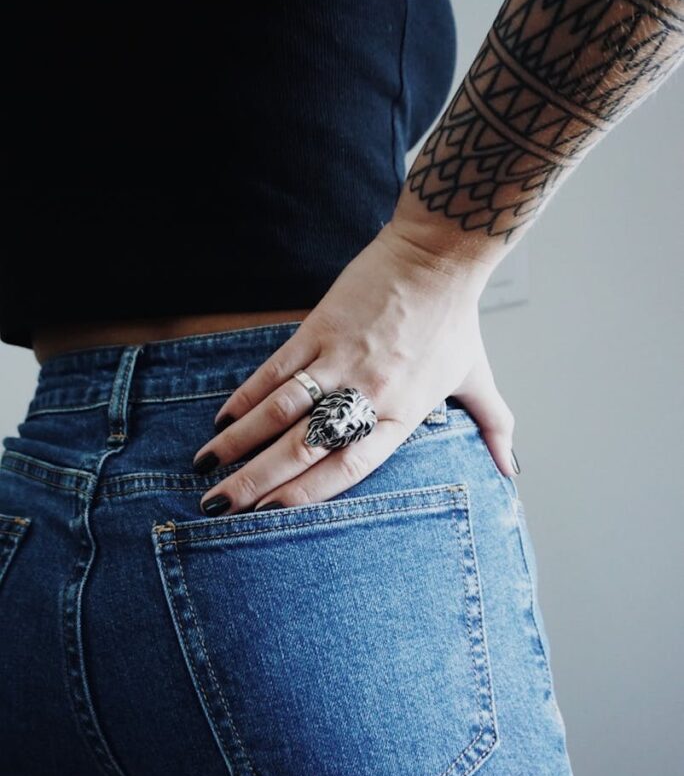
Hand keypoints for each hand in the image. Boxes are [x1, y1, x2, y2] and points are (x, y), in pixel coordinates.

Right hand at [192, 222, 517, 514]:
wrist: (437, 255)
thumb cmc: (456, 322)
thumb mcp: (477, 380)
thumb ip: (494, 428)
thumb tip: (511, 471)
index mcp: (402, 415)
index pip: (347, 468)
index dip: (304, 496)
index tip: (268, 520)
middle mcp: (367, 392)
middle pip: (303, 447)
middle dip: (256, 482)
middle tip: (219, 507)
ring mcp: (338, 358)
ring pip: (280, 410)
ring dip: (239, 442)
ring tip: (207, 469)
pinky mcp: (318, 327)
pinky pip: (275, 369)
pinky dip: (245, 396)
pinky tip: (221, 421)